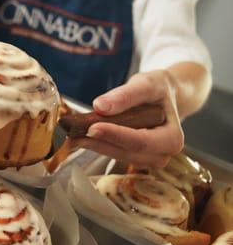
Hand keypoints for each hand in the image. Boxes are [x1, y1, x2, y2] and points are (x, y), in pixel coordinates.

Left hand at [68, 70, 183, 167]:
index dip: (116, 135)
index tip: (92, 127)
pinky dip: (97, 145)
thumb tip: (101, 106)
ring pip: (118, 156)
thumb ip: (126, 95)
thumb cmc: (158, 90)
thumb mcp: (146, 84)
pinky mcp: (134, 158)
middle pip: (127, 152)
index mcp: (172, 139)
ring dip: (94, 146)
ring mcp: (148, 159)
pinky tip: (80, 136)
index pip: (141, 141)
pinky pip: (114, 153)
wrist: (163, 96)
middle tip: (73, 133)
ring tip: (72, 134)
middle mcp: (163, 155)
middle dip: (99, 143)